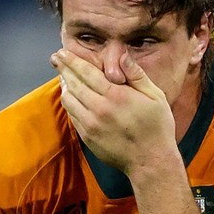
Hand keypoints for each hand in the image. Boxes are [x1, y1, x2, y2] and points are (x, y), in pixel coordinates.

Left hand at [51, 49, 176, 175]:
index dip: (72, 61)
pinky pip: (73, 116)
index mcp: (116, 96)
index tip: (62, 52)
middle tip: (55, 58)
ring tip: (63, 76)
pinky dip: (69, 103)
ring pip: (69, 101)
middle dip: (63, 69)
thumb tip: (122, 56)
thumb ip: (136, 75)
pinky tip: (71, 97)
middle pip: (73, 84)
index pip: (87, 73)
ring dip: (64, 86)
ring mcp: (91, 125)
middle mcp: (99, 109)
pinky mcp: (87, 137)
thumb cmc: (157, 127)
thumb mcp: (155, 96)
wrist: (150, 162)